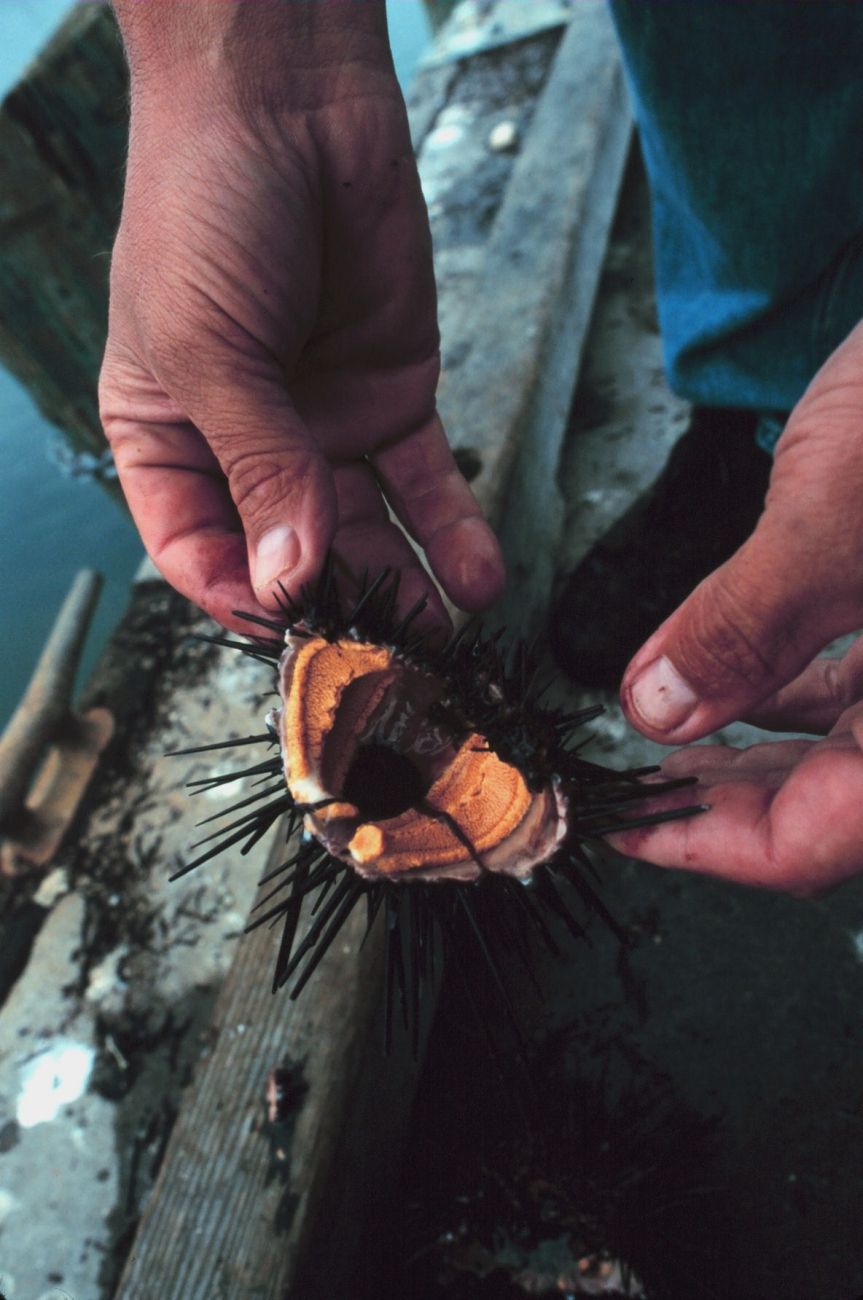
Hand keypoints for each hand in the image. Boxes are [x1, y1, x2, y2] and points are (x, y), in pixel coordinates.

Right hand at [100, 3, 503, 632]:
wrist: (288, 99)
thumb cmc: (206, 208)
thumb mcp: (211, 349)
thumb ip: (261, 467)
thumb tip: (292, 578)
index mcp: (169, 440)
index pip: (198, 552)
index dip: (240, 600)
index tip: (293, 636)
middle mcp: (246, 446)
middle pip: (291, 554)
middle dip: (338, 608)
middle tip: (386, 661)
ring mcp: (321, 425)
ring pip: (364, 531)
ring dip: (402, 587)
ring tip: (441, 641)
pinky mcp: (392, 398)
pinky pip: (426, 482)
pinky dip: (453, 530)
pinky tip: (480, 577)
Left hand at [611, 320, 862, 892]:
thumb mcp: (837, 514)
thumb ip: (747, 623)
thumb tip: (658, 710)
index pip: (821, 839)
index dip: (710, 848)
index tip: (620, 828)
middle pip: (822, 805)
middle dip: (712, 806)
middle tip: (616, 792)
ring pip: (834, 755)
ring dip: (739, 756)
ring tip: (650, 746)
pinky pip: (845, 691)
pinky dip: (775, 696)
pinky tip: (723, 684)